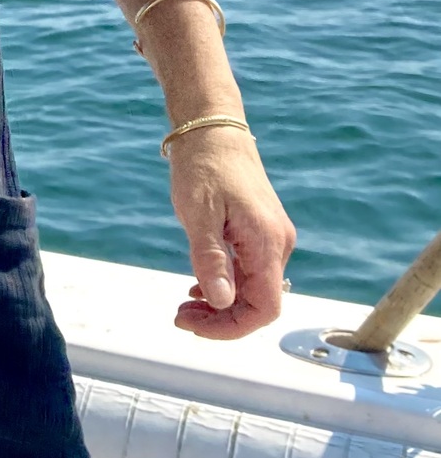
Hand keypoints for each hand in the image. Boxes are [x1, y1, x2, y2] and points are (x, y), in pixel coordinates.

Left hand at [169, 128, 295, 338]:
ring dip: (222, 304)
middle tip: (180, 316)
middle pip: (259, 303)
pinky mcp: (260, 232)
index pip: (265, 308)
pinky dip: (226, 285)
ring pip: (253, 289)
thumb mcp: (198, 215)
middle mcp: (277, 244)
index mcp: (267, 242)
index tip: (194, 325)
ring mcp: (271, 238)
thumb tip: (222, 302)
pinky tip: (200, 286)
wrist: (212, 129)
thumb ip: (211, 260)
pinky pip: (249, 271)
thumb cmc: (203, 166)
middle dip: (221, 319)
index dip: (231, 327)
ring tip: (184, 304)